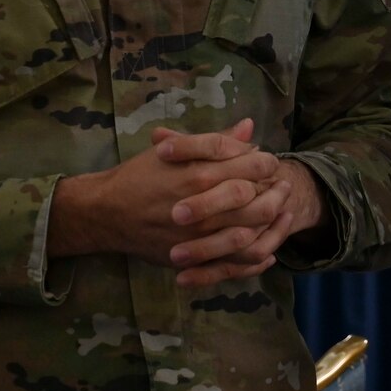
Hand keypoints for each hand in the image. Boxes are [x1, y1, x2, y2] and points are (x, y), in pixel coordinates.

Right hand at [51, 119, 296, 285]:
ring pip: (253, 233)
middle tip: (283, 188)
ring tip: (280, 214)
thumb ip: (215, 140)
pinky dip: (258, 256)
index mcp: (201, 173)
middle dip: (277, 193)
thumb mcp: (175, 150)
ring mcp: (200, 235)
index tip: (271, 164)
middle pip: (259, 200)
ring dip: (273, 224)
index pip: (253, 167)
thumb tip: (250, 126)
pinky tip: (268, 248)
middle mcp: (204, 205)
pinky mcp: (194, 257)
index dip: (269, 165)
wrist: (107, 213)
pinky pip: (236, 263)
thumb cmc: (141, 175)